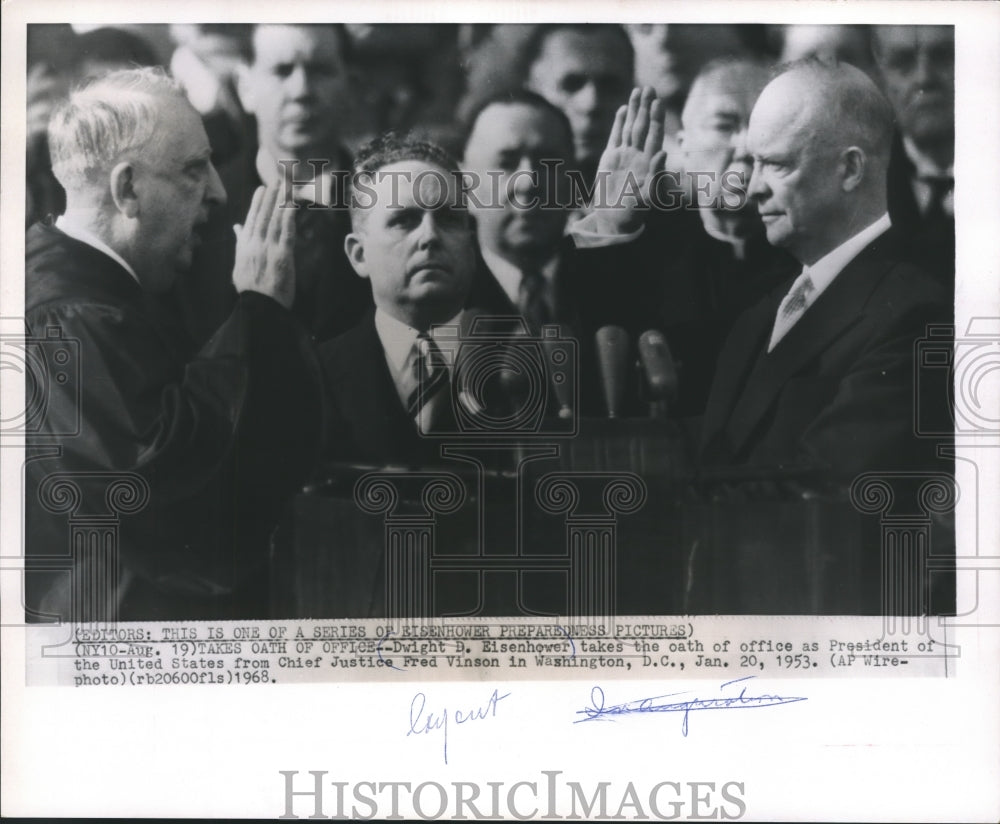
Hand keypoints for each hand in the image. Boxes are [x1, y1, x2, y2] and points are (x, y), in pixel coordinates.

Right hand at [232, 184, 295, 309]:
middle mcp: (255, 245)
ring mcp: (268, 249)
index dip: (257, 203)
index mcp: (245, 247)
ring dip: (280, 202)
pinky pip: (287, 233)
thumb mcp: (240, 264)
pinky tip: (292, 206)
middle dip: (270, 197)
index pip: (251, 220)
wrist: (259, 308)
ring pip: (275, 221)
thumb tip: (237, 227)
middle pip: (263, 216)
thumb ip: (240, 243)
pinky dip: (289, 218)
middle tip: (276, 180)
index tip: (261, 190)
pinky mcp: (282, 256)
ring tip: (285, 187)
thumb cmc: (251, 289)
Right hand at [591, 87, 667, 235]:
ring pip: (630, 127)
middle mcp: (638, 155)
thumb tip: (662, 154)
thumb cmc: (634, 210)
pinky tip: (623, 109)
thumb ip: (656, 175)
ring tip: (638, 91)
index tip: (658, 101)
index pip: (653, 135)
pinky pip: (616, 136)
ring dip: (634, 110)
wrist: (614, 217)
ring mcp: (624, 155)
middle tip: (649, 87)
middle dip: (646, 107)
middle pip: (643, 126)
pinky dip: (619, 123)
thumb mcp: (648, 195)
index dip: (656, 118)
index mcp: (648, 161)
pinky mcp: (610, 157)